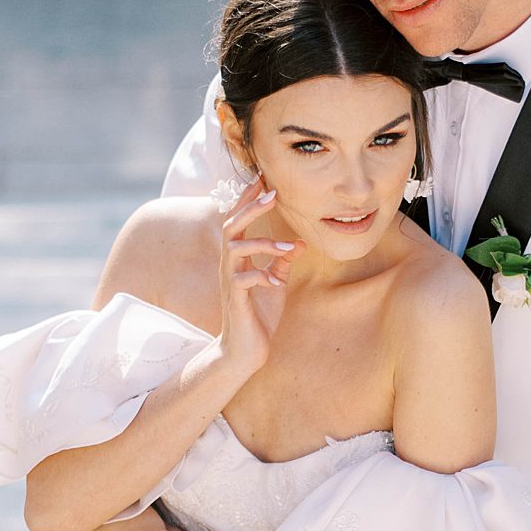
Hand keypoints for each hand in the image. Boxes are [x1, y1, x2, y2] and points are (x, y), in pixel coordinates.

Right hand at [219, 176, 299, 380]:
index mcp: (239, 259)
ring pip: (235, 248)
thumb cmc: (258, 317)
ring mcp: (230, 282)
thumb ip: (282, 262)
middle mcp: (230, 266)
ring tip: (287, 247)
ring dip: (262, 243)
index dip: (249, 199)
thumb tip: (301, 242)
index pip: (240, 221)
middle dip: (250, 207)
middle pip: (232, 226)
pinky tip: (276, 283)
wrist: (245, 352)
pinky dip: (262, 277)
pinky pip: (243, 280)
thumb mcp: (275, 284)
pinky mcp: (235, 301)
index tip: (263, 178)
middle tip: (271, 192)